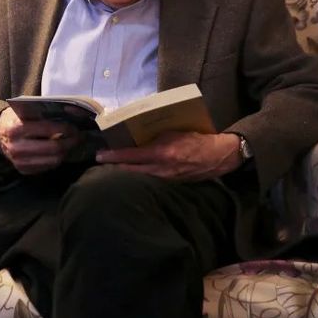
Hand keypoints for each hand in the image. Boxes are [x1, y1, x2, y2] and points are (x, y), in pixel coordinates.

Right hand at [0, 107, 83, 174]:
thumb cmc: (15, 119)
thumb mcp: (24, 111)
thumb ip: (42, 113)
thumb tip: (70, 115)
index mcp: (17, 128)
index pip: (49, 129)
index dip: (66, 129)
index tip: (75, 127)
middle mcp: (18, 147)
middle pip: (54, 148)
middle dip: (71, 142)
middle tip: (79, 137)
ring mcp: (20, 161)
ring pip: (53, 160)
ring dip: (66, 152)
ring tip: (71, 144)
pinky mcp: (23, 170)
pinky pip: (47, 167)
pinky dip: (56, 159)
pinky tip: (59, 151)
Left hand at [95, 131, 241, 181]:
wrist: (217, 157)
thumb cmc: (196, 139)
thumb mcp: (174, 132)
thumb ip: (155, 136)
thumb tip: (137, 138)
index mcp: (161, 152)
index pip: (130, 155)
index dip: (113, 156)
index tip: (99, 155)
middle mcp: (161, 169)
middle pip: (130, 170)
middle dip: (114, 166)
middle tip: (101, 162)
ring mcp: (166, 179)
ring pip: (139, 177)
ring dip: (126, 172)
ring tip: (114, 167)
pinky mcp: (171, 184)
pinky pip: (151, 180)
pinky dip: (140, 176)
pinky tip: (134, 172)